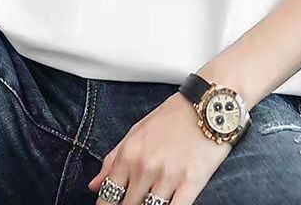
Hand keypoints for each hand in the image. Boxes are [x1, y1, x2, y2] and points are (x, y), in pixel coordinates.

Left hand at [87, 92, 231, 204]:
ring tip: (149, 203)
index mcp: (129, 154)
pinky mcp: (191, 184)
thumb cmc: (172, 117)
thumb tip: (94, 185)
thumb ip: (113, 159)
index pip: (108, 193)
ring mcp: (167, 177)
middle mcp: (144, 167)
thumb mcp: (137, 131)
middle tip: (133, 203)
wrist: (206, 106)